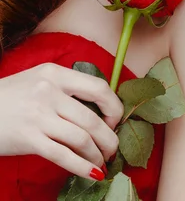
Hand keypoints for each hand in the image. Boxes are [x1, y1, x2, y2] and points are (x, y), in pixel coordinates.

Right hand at [0, 62, 123, 179]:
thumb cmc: (10, 97)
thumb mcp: (38, 80)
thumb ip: (65, 88)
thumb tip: (98, 108)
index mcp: (55, 73)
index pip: (98, 87)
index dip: (113, 107)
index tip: (113, 121)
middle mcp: (49, 92)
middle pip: (92, 119)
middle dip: (109, 138)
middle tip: (112, 148)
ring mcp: (38, 116)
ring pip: (82, 139)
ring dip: (98, 155)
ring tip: (102, 162)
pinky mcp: (29, 139)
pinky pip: (63, 155)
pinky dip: (82, 166)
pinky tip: (92, 173)